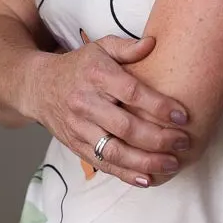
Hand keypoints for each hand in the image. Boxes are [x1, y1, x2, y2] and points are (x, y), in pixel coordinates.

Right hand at [30, 35, 189, 186]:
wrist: (38, 87)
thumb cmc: (79, 66)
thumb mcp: (100, 47)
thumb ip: (126, 48)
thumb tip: (153, 43)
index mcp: (96, 75)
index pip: (131, 93)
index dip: (159, 106)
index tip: (182, 116)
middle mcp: (86, 103)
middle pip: (125, 127)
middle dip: (158, 139)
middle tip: (184, 141)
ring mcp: (79, 128)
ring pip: (114, 151)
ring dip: (146, 162)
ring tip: (172, 163)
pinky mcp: (76, 146)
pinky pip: (102, 164)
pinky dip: (126, 174)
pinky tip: (148, 178)